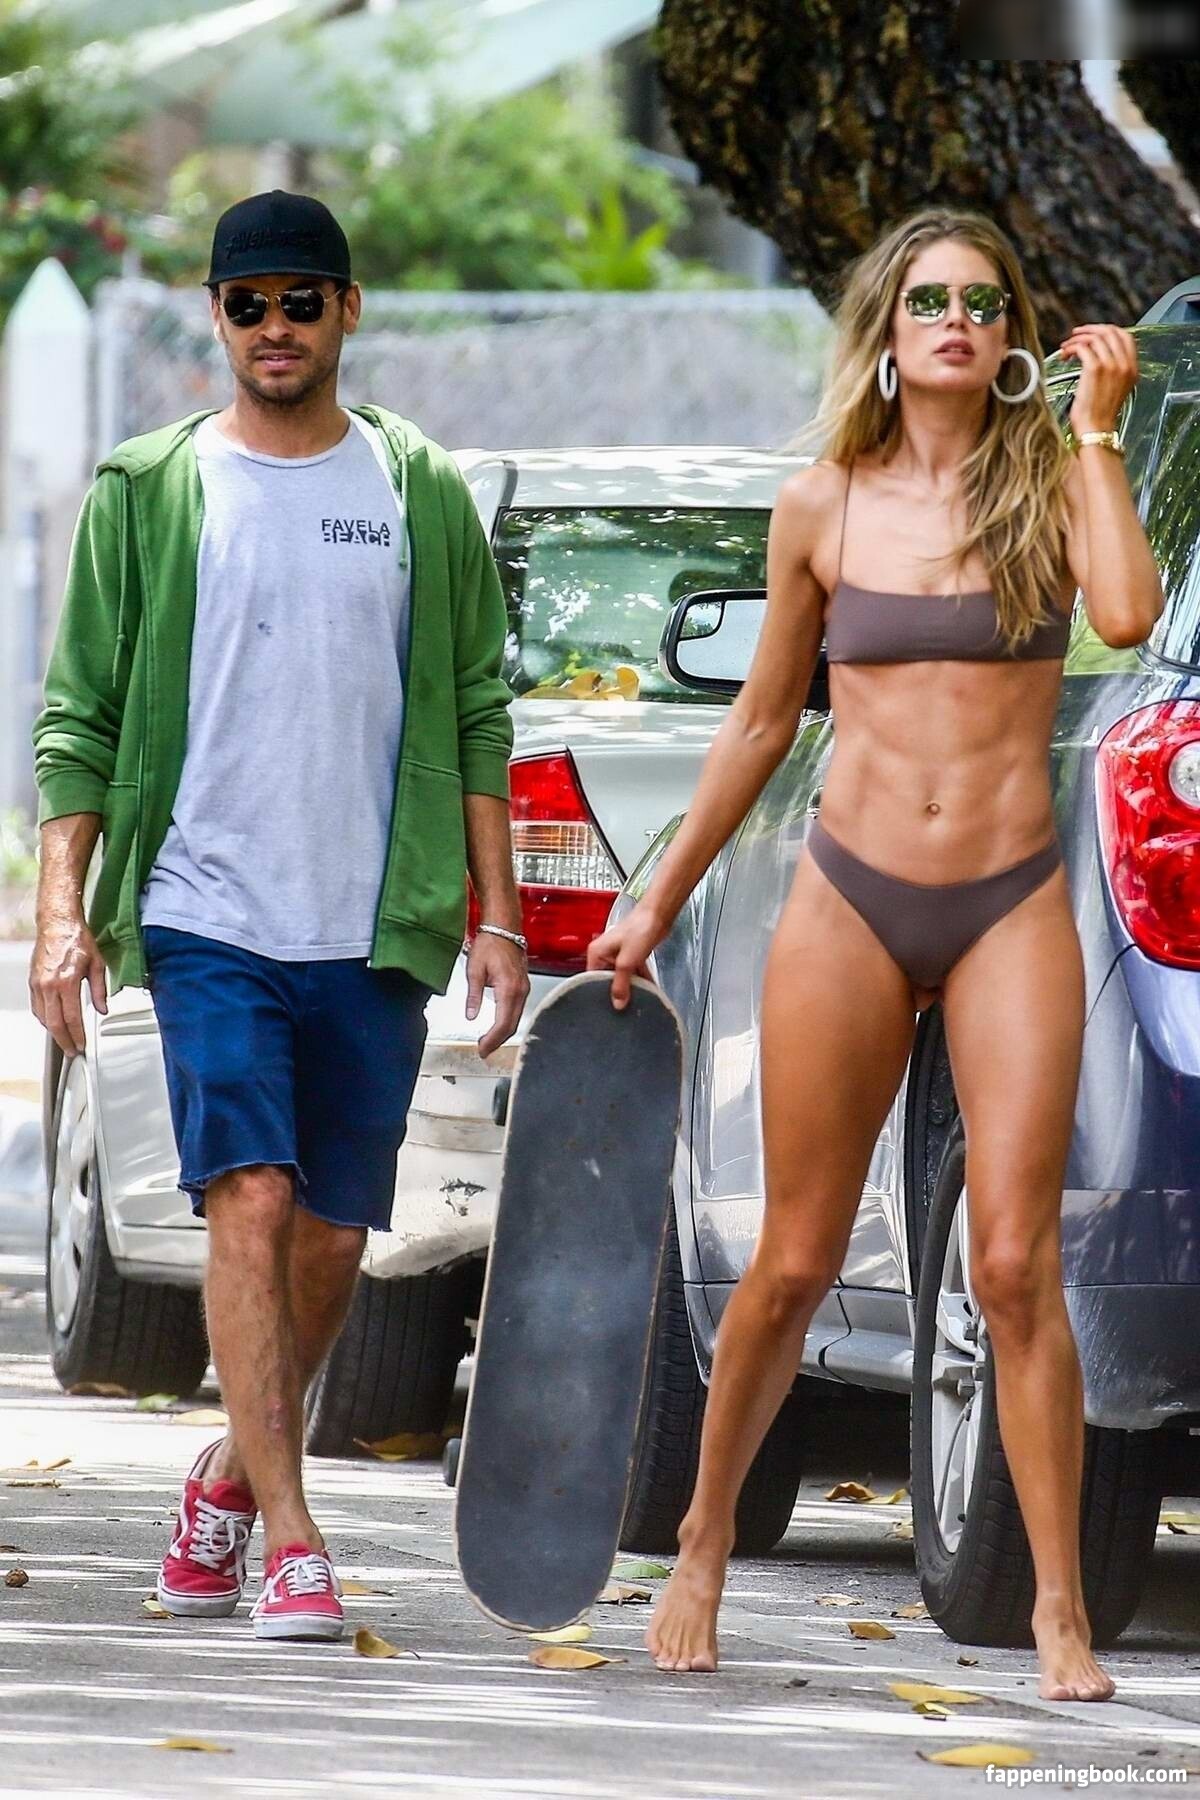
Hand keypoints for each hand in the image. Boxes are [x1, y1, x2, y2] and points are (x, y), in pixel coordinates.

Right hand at [30, 918, 106, 1056]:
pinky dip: (45, 1019)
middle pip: (55, 1023)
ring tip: (65, 1039)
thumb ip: (100, 990)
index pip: (72, 1018)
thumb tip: (102, 1009)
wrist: (57, 924)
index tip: (82, 1045)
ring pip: (43, 1017)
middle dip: (64, 1041)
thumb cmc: (76, 939)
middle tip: (72, 1051)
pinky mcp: (33, 982)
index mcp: (67, 981)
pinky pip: (37, 1007)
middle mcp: (49, 985)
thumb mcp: (97, 965)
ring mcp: (38, 984)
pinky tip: (53, 1022)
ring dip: (54, 1031)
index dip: (78, 1036)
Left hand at [466, 933, 529, 1058]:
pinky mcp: (523, 986)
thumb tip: (470, 1015)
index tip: (482, 1049)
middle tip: (484, 1050)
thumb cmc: (490, 943)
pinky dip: (508, 1022)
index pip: (502, 1023)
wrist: (504, 928)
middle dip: (498, 1041)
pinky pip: (518, 1010)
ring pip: (516, 1019)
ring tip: (489, 1041)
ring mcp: (524, 989)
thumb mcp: (475, 970)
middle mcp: (520, 991)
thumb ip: (474, 996)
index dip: (492, 1040)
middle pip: (512, 1025)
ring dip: (503, 1033)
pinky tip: (498, 1025)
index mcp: (508, 989)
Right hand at [586, 904, 666, 1010]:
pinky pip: (633, 972)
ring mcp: (618, 955)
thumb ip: (621, 984)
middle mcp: (604, 954)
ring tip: (639, 1001)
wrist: (658, 915)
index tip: (611, 1007)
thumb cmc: (639, 929)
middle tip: (626, 1007)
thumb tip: (618, 1004)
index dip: (601, 994)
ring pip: (622, 977)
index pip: (592, 980)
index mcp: (596, 953)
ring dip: (632, 987)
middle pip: (608, 980)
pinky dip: (640, 980)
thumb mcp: (627, 961)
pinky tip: (648, 991)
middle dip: (619, 992)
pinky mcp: (631, 955)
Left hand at [1061, 323, 1138, 436]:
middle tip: (1076, 335)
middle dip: (1090, 330)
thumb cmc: (1100, 413)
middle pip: (1110, 332)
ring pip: (1095, 338)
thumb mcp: (1116, 388)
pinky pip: (1082, 347)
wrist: (1096, 429)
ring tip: (1067, 347)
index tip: (1092, 332)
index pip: (1125, 336)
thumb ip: (1114, 369)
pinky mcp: (1095, 369)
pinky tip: (1066, 354)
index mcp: (1132, 368)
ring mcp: (1111, 365)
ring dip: (1077, 339)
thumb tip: (1099, 353)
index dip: (1107, 330)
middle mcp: (1124, 364)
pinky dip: (1072, 347)